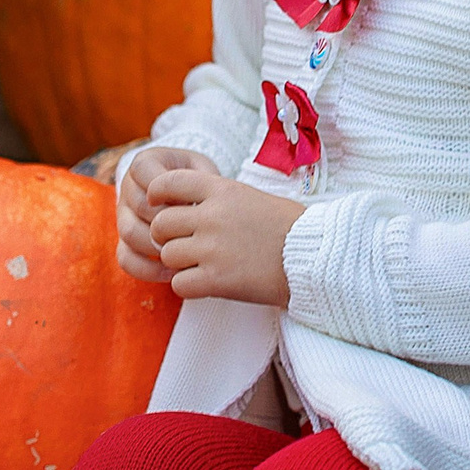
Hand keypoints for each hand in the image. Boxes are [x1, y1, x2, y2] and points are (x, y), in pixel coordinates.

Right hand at [116, 146, 218, 282]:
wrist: (190, 194)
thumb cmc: (199, 180)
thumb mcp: (203, 171)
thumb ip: (201, 180)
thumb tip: (195, 208)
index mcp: (144, 164)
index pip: (144, 173)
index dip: (166, 189)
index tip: (190, 199)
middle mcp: (128, 188)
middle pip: (138, 206)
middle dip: (168, 221)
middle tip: (193, 231)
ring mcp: (123, 216)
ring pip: (129, 233)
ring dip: (158, 246)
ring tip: (185, 254)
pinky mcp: (124, 242)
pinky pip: (126, 259)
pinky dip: (148, 270)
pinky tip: (172, 272)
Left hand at [148, 168, 307, 305]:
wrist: (313, 257)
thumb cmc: (285, 227)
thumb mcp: (248, 196)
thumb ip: (213, 198)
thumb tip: (175, 205)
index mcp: (221, 190)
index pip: (168, 182)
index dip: (156, 194)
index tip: (158, 204)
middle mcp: (213, 216)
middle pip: (160, 224)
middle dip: (167, 237)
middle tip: (185, 244)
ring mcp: (213, 248)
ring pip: (167, 256)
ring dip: (179, 264)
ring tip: (202, 265)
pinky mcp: (217, 280)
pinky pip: (179, 284)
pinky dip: (188, 286)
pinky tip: (206, 283)